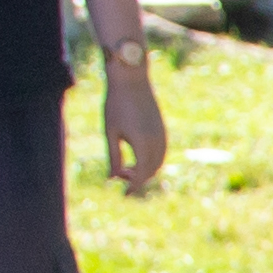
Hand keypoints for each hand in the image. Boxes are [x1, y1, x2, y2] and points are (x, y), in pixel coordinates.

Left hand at [98, 51, 165, 194]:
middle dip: (138, 178)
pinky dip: (152, 159)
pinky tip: (137, 155)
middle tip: (120, 176)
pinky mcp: (162, 128)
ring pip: (158, 161)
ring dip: (146, 169)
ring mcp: (162, 134)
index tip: (124, 194)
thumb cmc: (116, 104)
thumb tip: (113, 177)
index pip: (141, 174)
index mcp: (143, 144)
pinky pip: (161, 151)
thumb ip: (114, 157)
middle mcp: (157, 141)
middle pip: (152, 170)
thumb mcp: (111, 132)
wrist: (131, 78)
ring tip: (128, 167)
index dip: (133, 186)